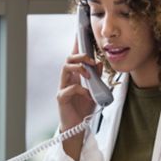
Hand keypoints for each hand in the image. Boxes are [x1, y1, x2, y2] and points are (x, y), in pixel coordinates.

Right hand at [57, 38, 101, 160]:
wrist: (77, 128)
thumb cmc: (83, 109)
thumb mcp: (95, 91)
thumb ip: (96, 77)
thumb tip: (99, 63)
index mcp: (74, 76)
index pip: (75, 56)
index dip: (77, 44)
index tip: (81, 31)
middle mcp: (67, 79)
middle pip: (68, 58)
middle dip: (80, 55)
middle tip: (90, 60)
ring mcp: (63, 88)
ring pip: (65, 68)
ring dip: (78, 68)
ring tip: (88, 74)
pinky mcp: (61, 99)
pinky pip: (69, 89)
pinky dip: (80, 89)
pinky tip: (88, 94)